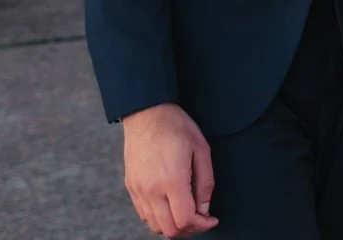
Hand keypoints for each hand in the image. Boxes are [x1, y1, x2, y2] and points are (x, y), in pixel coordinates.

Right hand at [120, 103, 216, 235]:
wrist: (146, 114)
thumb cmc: (177, 127)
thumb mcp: (201, 150)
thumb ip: (205, 183)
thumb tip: (205, 209)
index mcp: (172, 180)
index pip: (185, 219)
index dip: (202, 225)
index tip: (211, 219)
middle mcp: (151, 190)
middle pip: (169, 229)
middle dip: (189, 229)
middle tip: (201, 218)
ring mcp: (138, 190)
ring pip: (154, 226)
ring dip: (173, 225)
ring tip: (186, 211)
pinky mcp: (130, 187)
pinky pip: (144, 214)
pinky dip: (159, 217)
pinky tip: (171, 203)